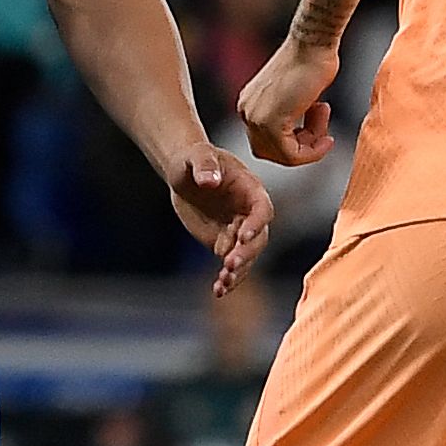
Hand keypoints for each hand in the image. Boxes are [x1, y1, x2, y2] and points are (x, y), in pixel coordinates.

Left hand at [167, 142, 274, 298]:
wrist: (183, 174)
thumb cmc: (193, 159)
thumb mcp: (196, 155)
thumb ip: (204, 165)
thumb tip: (210, 180)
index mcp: (250, 189)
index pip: (263, 209)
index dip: (257, 223)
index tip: (243, 235)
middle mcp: (249, 213)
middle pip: (258, 238)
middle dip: (246, 253)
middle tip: (229, 264)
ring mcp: (238, 230)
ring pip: (247, 256)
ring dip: (238, 272)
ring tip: (224, 284)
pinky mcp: (224, 243)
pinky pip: (231, 264)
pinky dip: (227, 279)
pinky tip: (218, 290)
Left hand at [239, 39, 339, 166]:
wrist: (313, 42)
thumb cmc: (312, 60)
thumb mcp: (296, 95)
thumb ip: (291, 116)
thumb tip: (301, 139)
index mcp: (249, 104)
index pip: (268, 142)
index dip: (300, 140)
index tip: (320, 124)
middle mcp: (246, 111)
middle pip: (273, 151)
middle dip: (303, 145)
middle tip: (322, 126)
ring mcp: (255, 118)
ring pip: (283, 155)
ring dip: (311, 144)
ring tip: (323, 115)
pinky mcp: (269, 122)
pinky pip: (291, 154)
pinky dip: (313, 152)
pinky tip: (327, 136)